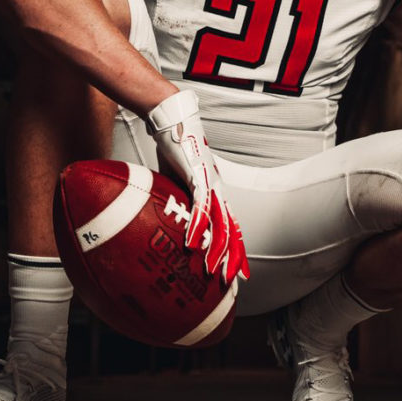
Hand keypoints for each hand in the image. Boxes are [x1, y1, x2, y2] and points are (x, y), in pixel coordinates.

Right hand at [146, 89, 248, 282]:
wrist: (172, 121)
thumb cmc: (173, 149)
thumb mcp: (175, 181)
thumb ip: (176, 198)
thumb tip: (164, 215)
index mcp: (214, 191)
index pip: (229, 224)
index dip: (235, 247)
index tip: (237, 269)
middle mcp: (217, 190)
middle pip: (231, 229)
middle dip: (233, 256)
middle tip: (233, 279)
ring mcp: (210, 184)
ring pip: (219, 223)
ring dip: (216, 249)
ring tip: (213, 270)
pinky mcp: (198, 178)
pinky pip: (200, 208)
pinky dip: (197, 227)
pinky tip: (194, 244)